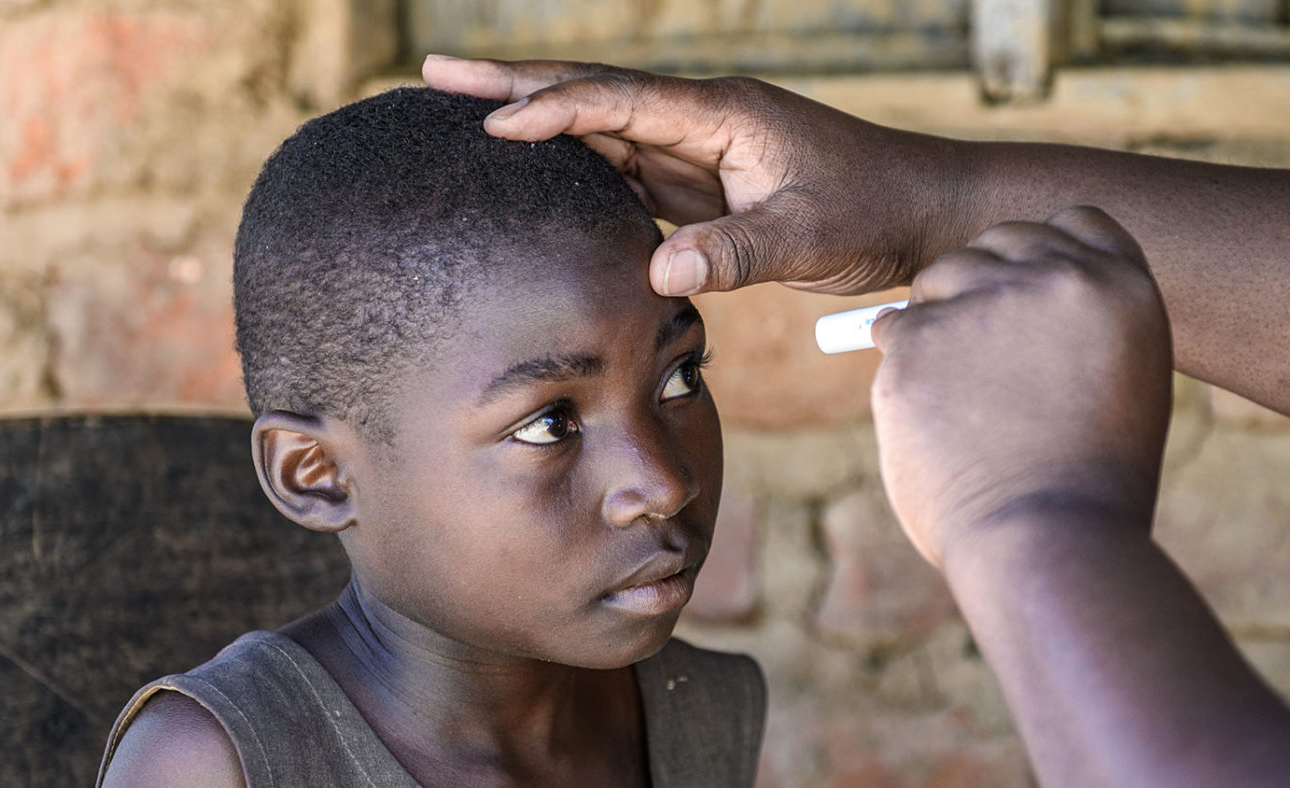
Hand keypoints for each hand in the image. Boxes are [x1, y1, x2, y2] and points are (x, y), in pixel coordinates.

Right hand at [422, 54, 971, 296]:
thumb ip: (737, 253)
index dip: (553, 108)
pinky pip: (623, 167)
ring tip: (464, 116)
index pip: (619, 100)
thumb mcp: (810, 235)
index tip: (491, 124)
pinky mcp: (700, 181)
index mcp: (722, 114)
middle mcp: (700, 120)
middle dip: (513, 84)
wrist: (920, 212)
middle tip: (435, 74)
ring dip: (535, 120)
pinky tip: (535, 172)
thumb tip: (657, 274)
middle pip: (592, 94)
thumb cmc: (873, 212)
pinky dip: (572, 164)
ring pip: (600, 126)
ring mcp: (697, 148)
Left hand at [869, 206, 1172, 566]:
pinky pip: (892, 326)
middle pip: (998, 240)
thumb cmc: (1082, 483)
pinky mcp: (921, 335)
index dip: (1040, 257)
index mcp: (1122, 288)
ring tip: (959, 395)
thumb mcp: (1116, 383)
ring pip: (939, 276)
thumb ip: (1075, 326)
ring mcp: (986, 301)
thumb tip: (1005, 294)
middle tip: (980, 357)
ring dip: (936, 319)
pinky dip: (901, 364)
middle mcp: (1057, 278)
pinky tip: (929, 412)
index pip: (1074, 223)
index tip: (1025, 298)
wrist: (1046, 538)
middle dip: (980, 283)